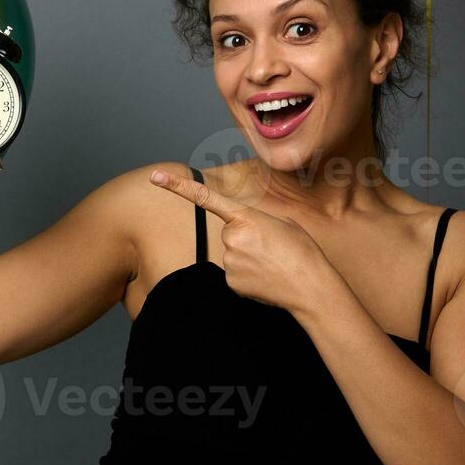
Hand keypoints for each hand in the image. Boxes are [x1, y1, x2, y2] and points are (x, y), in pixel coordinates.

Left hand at [149, 168, 330, 310]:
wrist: (310, 287)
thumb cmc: (302, 252)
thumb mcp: (283, 224)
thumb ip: (256, 221)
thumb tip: (244, 234)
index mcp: (246, 217)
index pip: (205, 198)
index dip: (177, 187)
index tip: (155, 177)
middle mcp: (232, 237)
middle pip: (229, 232)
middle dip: (245, 238)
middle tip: (271, 249)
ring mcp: (229, 261)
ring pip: (231, 253)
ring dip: (247, 257)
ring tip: (271, 264)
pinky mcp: (230, 282)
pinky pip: (233, 273)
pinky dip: (247, 274)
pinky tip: (264, 278)